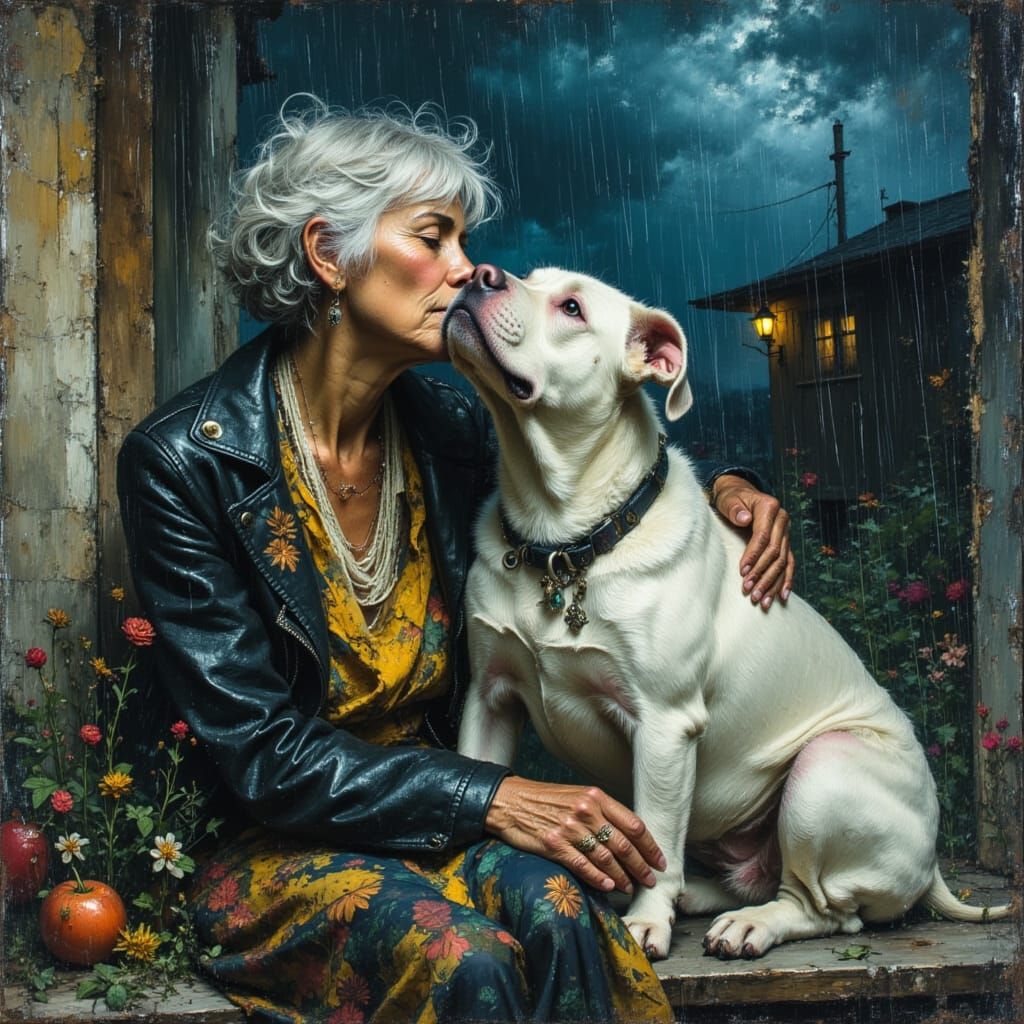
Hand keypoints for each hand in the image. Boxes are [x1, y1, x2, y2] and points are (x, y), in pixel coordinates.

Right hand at [484, 777, 666, 893]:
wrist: (511, 801)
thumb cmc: (546, 800)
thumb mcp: (577, 796)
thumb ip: (602, 812)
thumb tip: (628, 837)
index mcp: (595, 797)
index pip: (633, 824)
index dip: (650, 846)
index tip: (659, 860)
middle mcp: (586, 811)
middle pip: (623, 845)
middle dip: (641, 866)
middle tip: (649, 880)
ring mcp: (570, 829)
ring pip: (606, 859)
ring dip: (622, 877)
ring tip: (630, 887)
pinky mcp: (555, 845)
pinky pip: (583, 866)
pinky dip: (599, 879)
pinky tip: (609, 886)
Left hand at [711, 474, 793, 610]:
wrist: (741, 493)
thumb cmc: (732, 498)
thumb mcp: (729, 499)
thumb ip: (735, 508)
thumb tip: (744, 519)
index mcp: (769, 508)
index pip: (763, 537)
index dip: (753, 555)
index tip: (742, 571)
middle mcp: (782, 520)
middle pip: (775, 552)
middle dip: (762, 574)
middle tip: (750, 590)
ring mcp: (785, 532)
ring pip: (783, 562)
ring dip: (772, 583)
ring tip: (762, 600)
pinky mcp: (785, 542)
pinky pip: (789, 564)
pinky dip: (786, 581)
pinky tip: (782, 597)